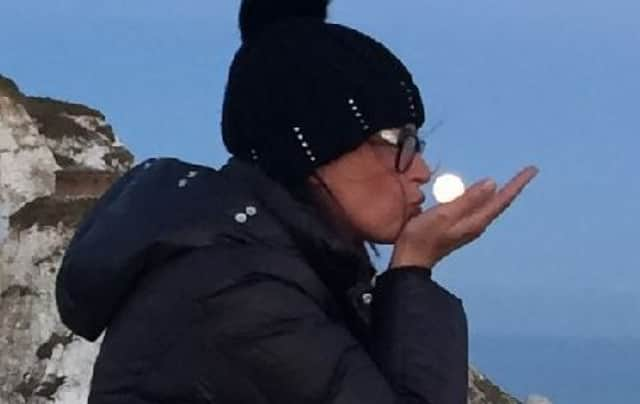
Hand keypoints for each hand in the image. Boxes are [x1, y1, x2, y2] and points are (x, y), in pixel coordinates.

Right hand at [389, 166, 538, 269]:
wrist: (409, 260)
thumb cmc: (423, 236)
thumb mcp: (444, 214)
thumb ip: (467, 199)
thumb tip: (492, 183)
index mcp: (476, 221)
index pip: (502, 199)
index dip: (517, 184)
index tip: (533, 169)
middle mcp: (476, 224)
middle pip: (498, 203)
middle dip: (512, 187)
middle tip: (526, 173)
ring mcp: (466, 227)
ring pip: (488, 206)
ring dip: (498, 193)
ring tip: (509, 182)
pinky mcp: (457, 226)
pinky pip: (475, 208)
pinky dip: (481, 197)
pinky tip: (478, 193)